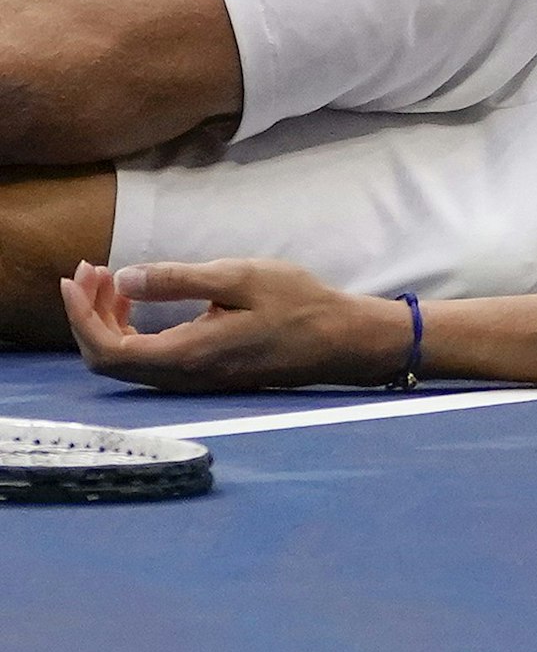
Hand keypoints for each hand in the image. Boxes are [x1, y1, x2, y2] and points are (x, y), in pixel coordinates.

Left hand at [60, 259, 408, 390]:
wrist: (342, 339)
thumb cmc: (299, 304)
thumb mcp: (240, 278)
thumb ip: (179, 280)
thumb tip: (125, 279)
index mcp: (188, 354)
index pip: (106, 348)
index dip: (80, 314)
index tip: (78, 275)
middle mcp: (184, 377)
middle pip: (108, 358)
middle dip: (89, 314)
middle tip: (94, 271)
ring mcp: (195, 380)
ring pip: (127, 361)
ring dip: (109, 321)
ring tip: (113, 281)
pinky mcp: (205, 375)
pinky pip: (150, 360)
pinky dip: (131, 330)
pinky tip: (141, 303)